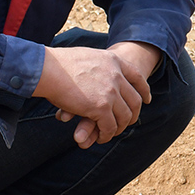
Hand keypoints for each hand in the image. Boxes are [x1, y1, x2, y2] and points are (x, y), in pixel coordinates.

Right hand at [35, 43, 158, 146]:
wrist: (47, 68)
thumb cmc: (58, 63)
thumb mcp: (87, 56)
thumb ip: (98, 65)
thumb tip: (98, 69)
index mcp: (113, 61)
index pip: (137, 77)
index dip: (144, 90)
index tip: (146, 100)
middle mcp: (116, 76)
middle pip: (135, 100)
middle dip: (133, 114)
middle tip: (127, 122)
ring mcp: (111, 92)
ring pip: (125, 116)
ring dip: (119, 128)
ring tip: (111, 133)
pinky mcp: (101, 108)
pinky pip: (110, 127)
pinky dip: (107, 135)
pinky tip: (101, 137)